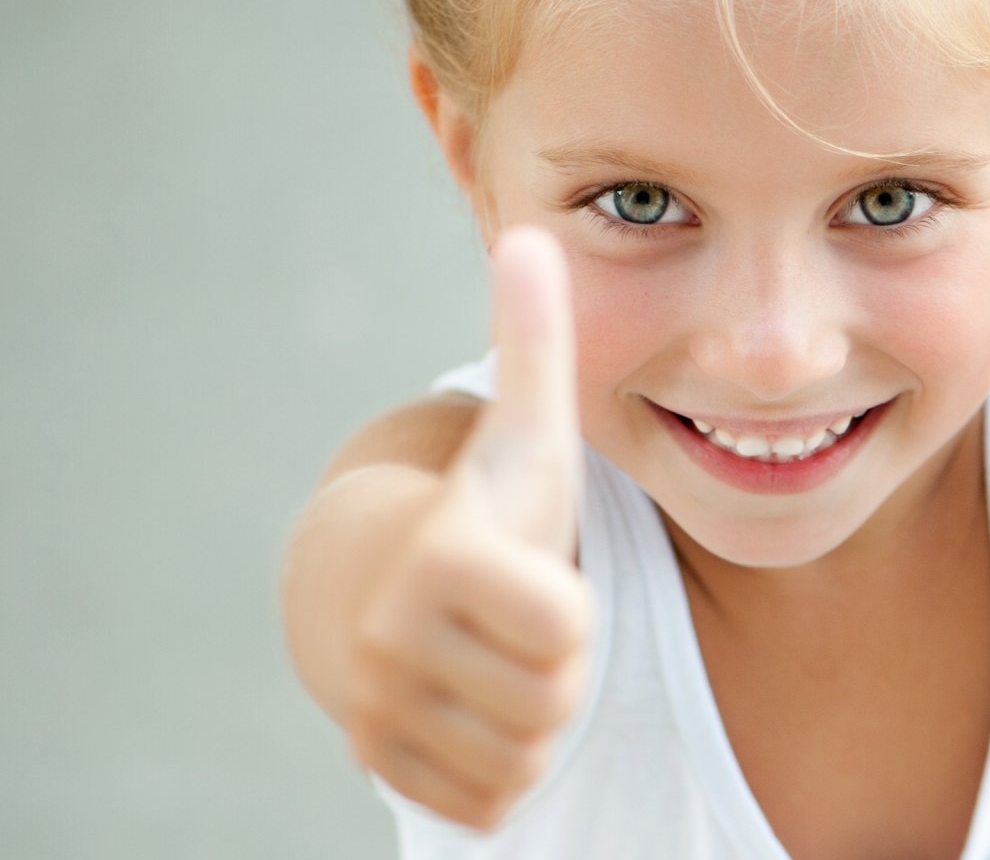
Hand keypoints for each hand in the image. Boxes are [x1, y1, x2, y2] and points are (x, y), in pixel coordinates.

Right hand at [346, 226, 594, 828]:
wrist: (380, 583)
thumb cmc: (485, 503)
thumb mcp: (525, 431)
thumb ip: (536, 342)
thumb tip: (531, 234)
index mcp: (440, 560)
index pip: (565, 628)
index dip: (571, 604)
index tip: (533, 570)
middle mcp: (389, 643)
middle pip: (551, 699)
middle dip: (556, 665)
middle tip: (522, 619)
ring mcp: (378, 714)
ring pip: (524, 754)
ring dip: (533, 712)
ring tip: (500, 654)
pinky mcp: (385, 771)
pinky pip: (492, 796)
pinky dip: (502, 761)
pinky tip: (477, 701)